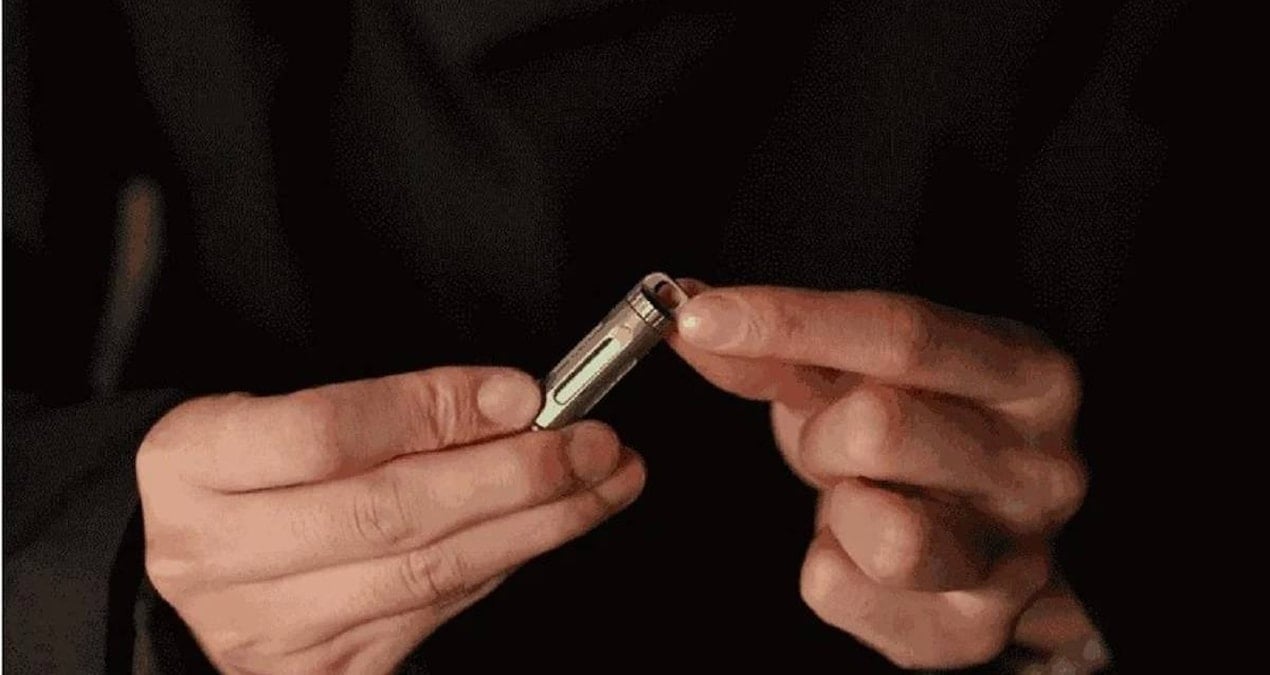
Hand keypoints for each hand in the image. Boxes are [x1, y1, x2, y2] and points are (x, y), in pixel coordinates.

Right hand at [137, 367, 644, 673]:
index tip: (523, 393)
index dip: (435, 411)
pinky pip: (434, 613)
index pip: (326, 432)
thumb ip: (388, 407)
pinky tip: (546, 528)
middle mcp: (219, 554)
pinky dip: (502, 563)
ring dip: (537, 524)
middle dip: (516, 475)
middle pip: (390, 513)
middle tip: (594, 443)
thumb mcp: (280, 409)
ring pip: (427, 574)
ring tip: (604, 482)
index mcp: (194, 463)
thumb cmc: (247, 470)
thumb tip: (512, 404)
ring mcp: (269, 628)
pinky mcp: (320, 671)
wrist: (186, 559)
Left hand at [670, 283, 1088, 668]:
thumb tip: (690, 311)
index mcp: (1027, 376)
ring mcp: (1015, 557)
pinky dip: (821, 561)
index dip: (789, 321)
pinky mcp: (969, 630)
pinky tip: (855, 549)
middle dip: (822, 434)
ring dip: (836, 504)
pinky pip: (836, 588)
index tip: (698, 316)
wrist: (983, 547)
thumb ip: (779, 348)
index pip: (904, 334)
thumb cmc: (916, 441)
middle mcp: (1040, 467)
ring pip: (884, 531)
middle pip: (881, 428)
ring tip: (856, 497)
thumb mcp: (857, 379)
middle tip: (835, 443)